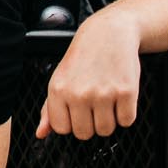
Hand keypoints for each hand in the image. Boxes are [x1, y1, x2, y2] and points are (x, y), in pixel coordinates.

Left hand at [37, 9, 141, 140]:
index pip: (62, 129)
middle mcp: (79, 94)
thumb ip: (49, 109)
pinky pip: (127, 121)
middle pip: (85, 134)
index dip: (70, 122)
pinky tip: (119, 96)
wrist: (108, 34)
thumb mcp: (58, 79)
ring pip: (106, 130)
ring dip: (109, 119)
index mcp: (58, 90)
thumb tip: (41, 133)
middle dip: (90, 123)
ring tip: (106, 99)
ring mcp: (103, 94)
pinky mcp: (126, 93)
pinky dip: (126, 113)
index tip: (75, 110)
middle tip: (92, 104)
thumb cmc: (82, 58)